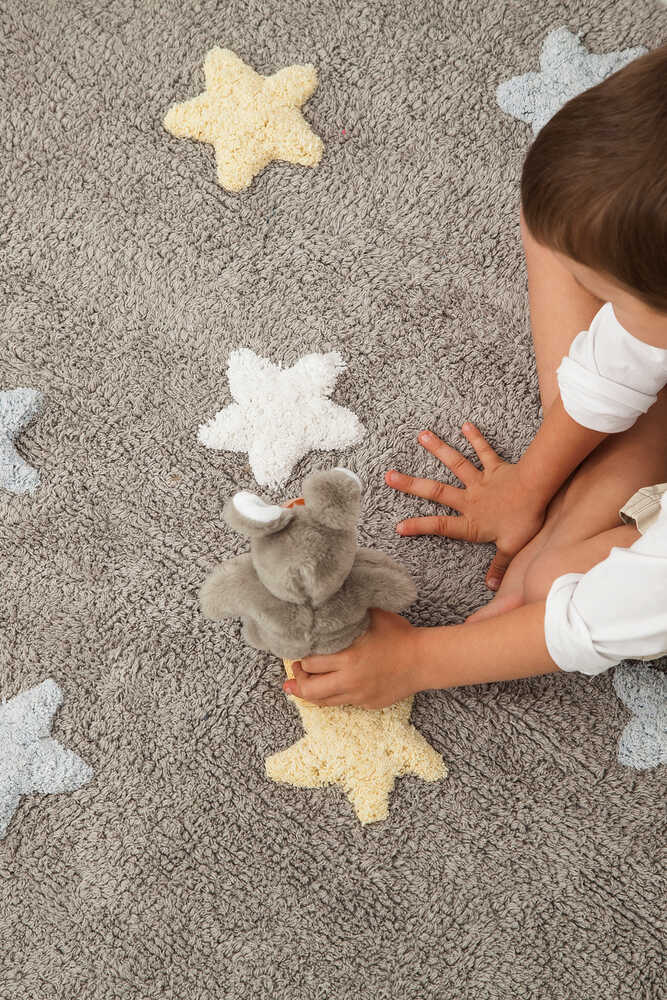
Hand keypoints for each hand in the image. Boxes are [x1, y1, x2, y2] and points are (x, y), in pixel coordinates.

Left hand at [283, 609, 423, 708]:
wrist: (424, 660)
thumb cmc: (399, 635)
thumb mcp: (374, 615)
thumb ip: (351, 609)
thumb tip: (331, 597)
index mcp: (348, 657)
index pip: (310, 664)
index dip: (299, 659)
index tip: (296, 654)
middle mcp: (350, 680)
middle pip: (310, 689)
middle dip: (298, 680)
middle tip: (296, 671)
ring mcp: (359, 695)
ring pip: (324, 702)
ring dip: (310, 692)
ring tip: (301, 684)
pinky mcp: (367, 704)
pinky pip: (342, 702)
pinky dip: (332, 696)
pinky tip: (330, 686)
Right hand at [386, 424, 546, 589]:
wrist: (538, 490)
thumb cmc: (524, 520)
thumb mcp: (511, 548)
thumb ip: (500, 566)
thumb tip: (493, 588)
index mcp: (472, 521)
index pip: (440, 526)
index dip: (419, 527)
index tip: (398, 527)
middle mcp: (470, 499)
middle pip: (437, 491)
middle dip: (412, 484)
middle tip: (390, 476)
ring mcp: (481, 481)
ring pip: (456, 464)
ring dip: (438, 449)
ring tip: (421, 436)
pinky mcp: (495, 467)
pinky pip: (484, 451)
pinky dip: (475, 438)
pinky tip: (465, 425)